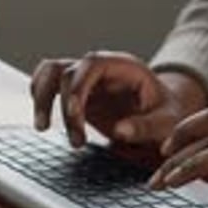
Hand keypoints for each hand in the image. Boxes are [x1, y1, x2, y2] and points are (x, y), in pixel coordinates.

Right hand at [30, 51, 207, 153]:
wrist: (162, 114)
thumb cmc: (167, 115)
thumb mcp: (167, 123)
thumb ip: (147, 126)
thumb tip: (120, 130)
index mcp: (124, 66)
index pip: (92, 63)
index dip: (78, 86)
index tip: (75, 114)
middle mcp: (101, 67)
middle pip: (68, 73)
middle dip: (66, 109)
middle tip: (77, 143)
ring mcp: (85, 77)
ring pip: (50, 72)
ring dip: (41, 97)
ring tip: (42, 128)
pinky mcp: (75, 90)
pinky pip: (47, 82)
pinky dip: (39, 96)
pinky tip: (43, 120)